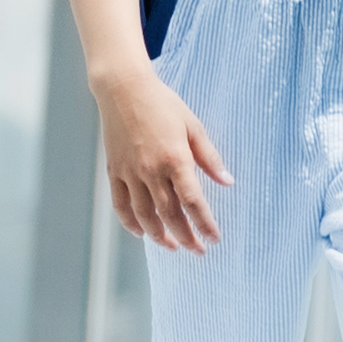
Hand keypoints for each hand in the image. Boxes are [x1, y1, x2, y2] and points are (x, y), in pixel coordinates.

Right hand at [95, 64, 229, 253]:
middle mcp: (150, 170)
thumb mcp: (194, 127)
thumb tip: (228, 182)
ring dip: (159, 235)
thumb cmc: (164, 105)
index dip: (204, 223)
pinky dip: (130, 222)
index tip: (214, 238)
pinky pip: (121, 204)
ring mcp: (129, 173)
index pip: (193, 201)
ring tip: (173, 246)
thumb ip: (210, 158)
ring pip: (144, 214)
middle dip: (186, 236)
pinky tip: (142, 232)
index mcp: (175, 159)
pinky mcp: (114, 171)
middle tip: (198, 251)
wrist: (124, 91)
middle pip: (169, 214)